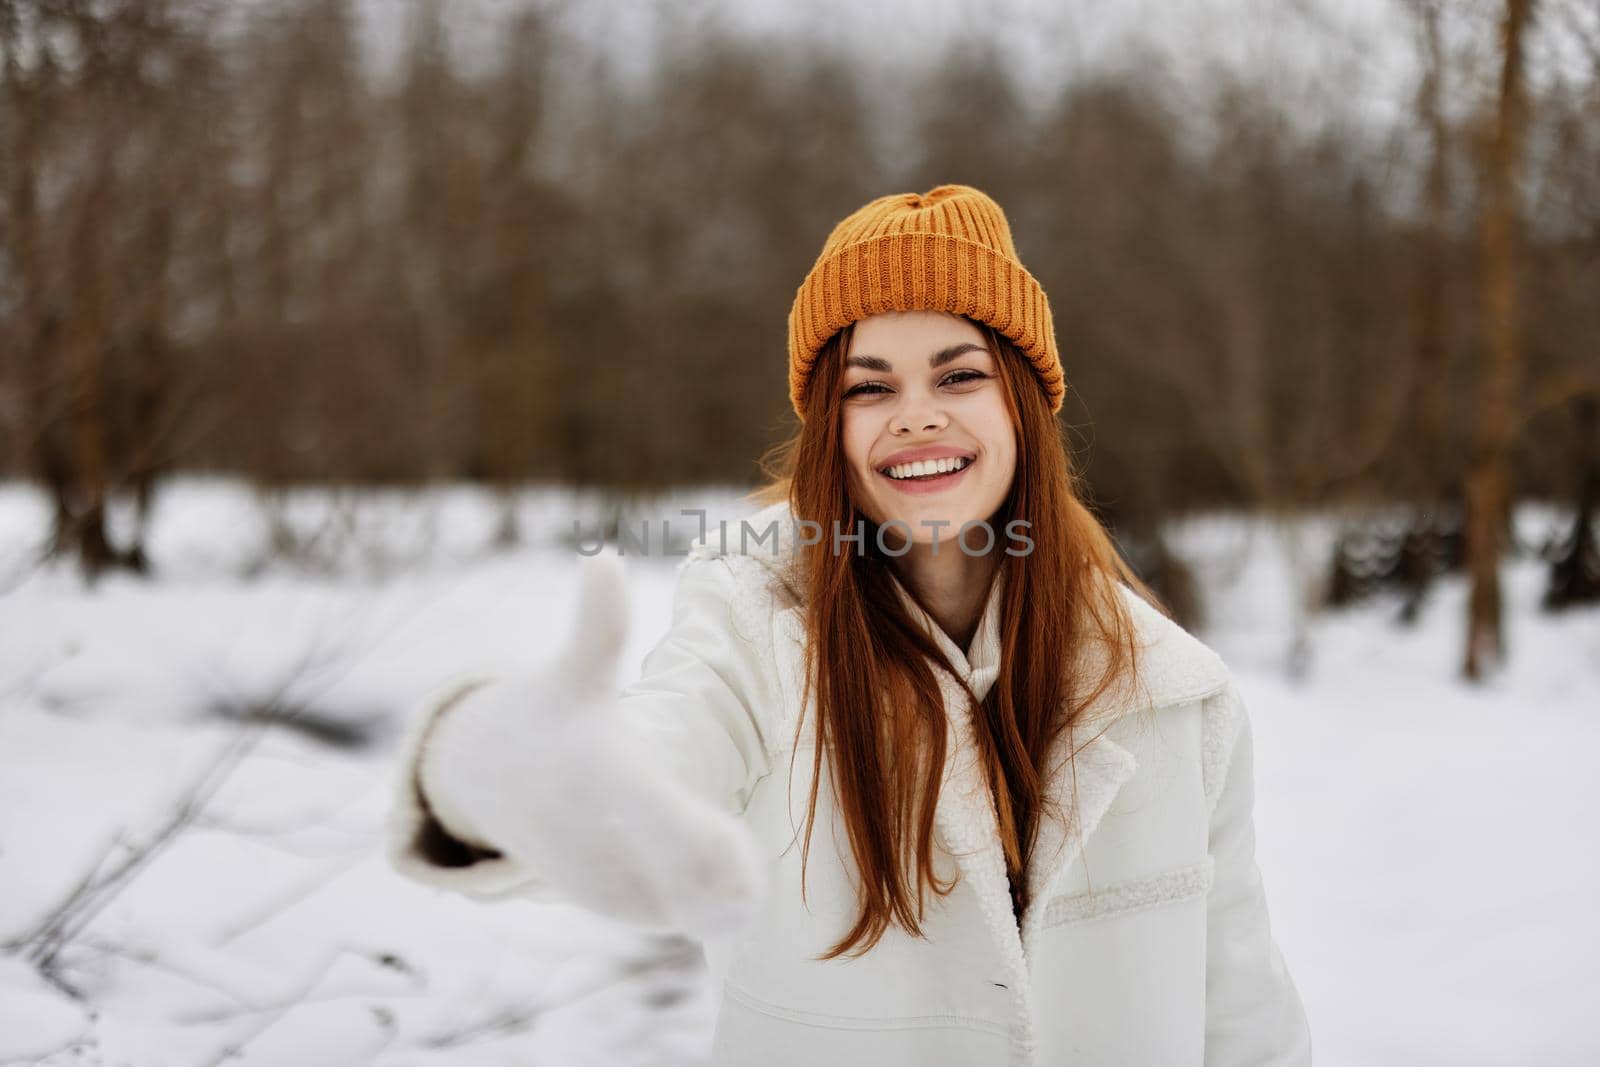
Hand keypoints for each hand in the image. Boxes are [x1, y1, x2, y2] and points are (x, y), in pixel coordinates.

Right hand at [426, 552, 770, 939]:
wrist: (489, 776)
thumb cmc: (550, 712)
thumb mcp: (572, 672)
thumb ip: (597, 625)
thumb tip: (602, 559)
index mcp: (606, 783)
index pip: (670, 833)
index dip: (716, 853)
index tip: (742, 846)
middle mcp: (606, 842)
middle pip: (689, 893)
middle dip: (729, 887)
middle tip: (751, 866)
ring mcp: (607, 882)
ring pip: (690, 912)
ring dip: (723, 899)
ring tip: (740, 865)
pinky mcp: (616, 903)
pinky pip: (677, 918)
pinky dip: (704, 907)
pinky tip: (721, 878)